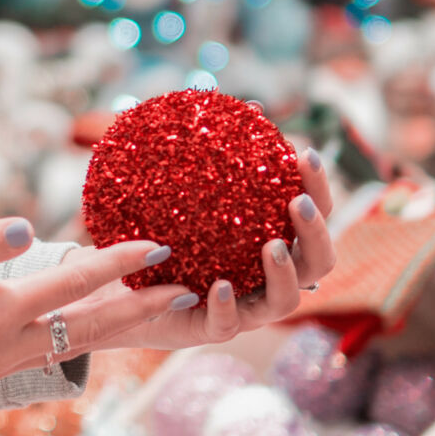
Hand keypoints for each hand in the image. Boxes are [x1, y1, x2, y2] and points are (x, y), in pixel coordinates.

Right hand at [0, 219, 190, 435]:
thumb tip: (31, 228)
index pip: (71, 284)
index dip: (119, 262)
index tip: (159, 243)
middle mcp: (6, 347)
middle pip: (91, 326)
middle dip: (143, 308)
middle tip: (189, 292)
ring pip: (74, 343)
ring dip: (119, 325)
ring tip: (158, 308)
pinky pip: (50, 352)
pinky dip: (81, 336)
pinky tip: (93, 323)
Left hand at [86, 145, 340, 351]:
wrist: (116, 282)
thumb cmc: (160, 230)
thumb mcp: (181, 188)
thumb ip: (215, 152)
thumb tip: (249, 105)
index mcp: (270, 240)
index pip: (312, 215)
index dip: (317, 187)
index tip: (303, 153)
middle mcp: (266, 278)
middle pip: (318, 263)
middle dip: (315, 232)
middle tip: (294, 203)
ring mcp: (244, 308)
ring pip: (285, 303)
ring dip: (284, 273)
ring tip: (270, 247)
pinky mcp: (210, 330)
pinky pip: (229, 325)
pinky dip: (230, 306)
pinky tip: (220, 285)